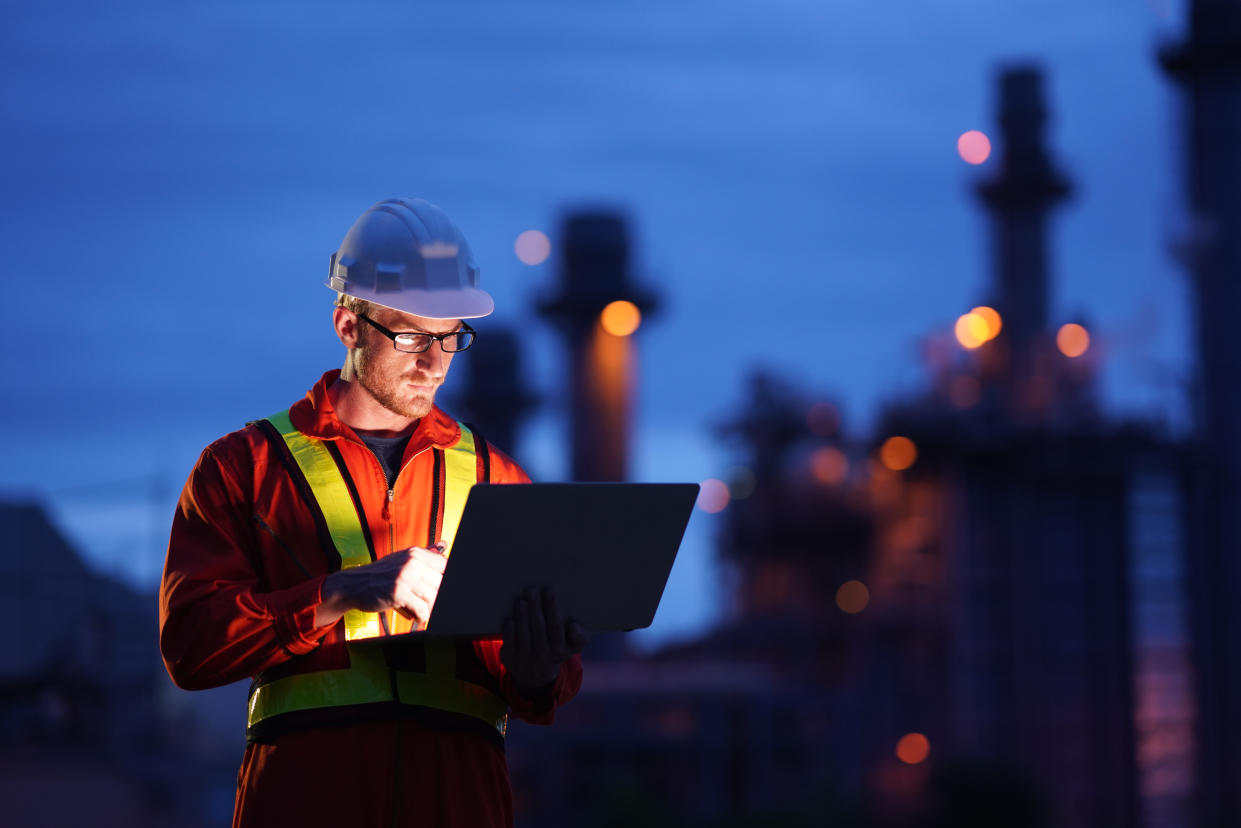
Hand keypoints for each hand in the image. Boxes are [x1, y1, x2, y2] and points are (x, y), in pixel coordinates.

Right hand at [315, 543, 446, 629]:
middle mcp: (412, 562)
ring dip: (430, 609)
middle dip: (437, 598)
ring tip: (423, 612)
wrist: (353, 584)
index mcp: (415, 553)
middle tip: (431, 605)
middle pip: (441, 583)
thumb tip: (444, 549)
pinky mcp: (398, 593)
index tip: (444, 590)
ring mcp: (405, 577)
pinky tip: (417, 616)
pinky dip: (422, 616)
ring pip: (433, 597)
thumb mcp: (401, 560)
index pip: (445, 565)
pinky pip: (422, 609)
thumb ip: (422, 559)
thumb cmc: (379, 576)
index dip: (447, 580)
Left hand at [500, 586, 589, 693]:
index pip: (558, 630)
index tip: (557, 602)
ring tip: (522, 601)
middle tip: (533, 590)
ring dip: (522, 616)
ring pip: (524, 636)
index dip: (555, 614)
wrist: (536, 676)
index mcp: (562, 651)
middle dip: (536, 608)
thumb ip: (580, 636)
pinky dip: (510, 632)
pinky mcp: (511, 661)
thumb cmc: (557, 649)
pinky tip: (511, 619)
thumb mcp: (573, 646)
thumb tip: (574, 626)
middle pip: (540, 629)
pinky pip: (509, 646)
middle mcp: (544, 658)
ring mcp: (526, 661)